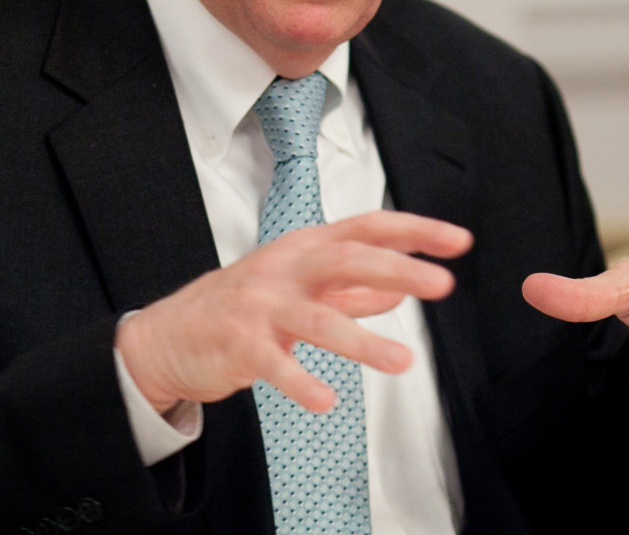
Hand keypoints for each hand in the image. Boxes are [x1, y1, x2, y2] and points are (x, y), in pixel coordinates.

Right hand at [116, 210, 471, 413]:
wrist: (170, 333)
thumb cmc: (241, 305)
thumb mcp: (299, 286)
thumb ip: (349, 289)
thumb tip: (399, 288)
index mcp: (306, 247)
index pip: (368, 228)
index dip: (415, 231)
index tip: (457, 241)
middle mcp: (286, 267)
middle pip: (348, 260)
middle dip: (399, 269)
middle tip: (443, 284)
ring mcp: (261, 304)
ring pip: (318, 318)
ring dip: (362, 341)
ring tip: (402, 362)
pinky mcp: (238, 342)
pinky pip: (274, 364)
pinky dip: (300, 383)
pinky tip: (325, 401)